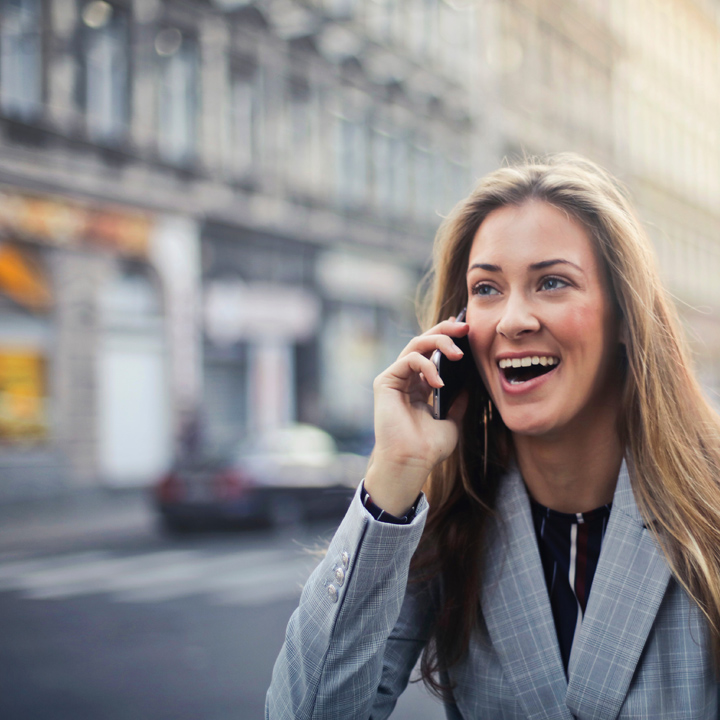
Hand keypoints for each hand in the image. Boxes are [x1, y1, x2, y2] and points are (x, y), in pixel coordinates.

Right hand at [364, 318, 469, 515]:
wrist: (413, 462)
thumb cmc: (429, 447)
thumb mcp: (452, 419)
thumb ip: (458, 400)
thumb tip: (468, 383)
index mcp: (419, 386)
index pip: (432, 353)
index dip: (447, 337)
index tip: (466, 331)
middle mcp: (406, 378)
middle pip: (423, 342)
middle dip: (445, 330)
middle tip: (465, 328)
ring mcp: (395, 378)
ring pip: (415, 345)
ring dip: (439, 342)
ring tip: (458, 353)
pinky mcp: (385, 382)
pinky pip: (408, 360)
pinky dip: (426, 365)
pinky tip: (439, 382)